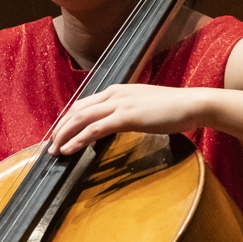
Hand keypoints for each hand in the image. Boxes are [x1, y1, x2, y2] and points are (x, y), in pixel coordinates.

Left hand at [46, 84, 218, 153]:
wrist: (191, 104)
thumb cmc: (172, 108)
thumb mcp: (143, 106)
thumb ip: (127, 112)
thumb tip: (115, 124)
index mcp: (117, 91)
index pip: (84, 104)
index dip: (68, 119)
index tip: (60, 133)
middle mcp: (114, 94)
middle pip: (77, 110)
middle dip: (61, 128)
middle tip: (50, 145)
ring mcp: (120, 104)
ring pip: (82, 119)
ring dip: (65, 135)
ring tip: (55, 150)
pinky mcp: (126, 117)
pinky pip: (95, 129)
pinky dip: (79, 140)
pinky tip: (70, 150)